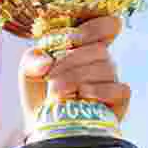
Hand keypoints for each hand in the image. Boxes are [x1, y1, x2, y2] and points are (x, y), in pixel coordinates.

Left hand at [18, 14, 131, 135]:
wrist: (42, 123)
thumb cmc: (40, 91)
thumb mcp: (29, 70)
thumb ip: (32, 60)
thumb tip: (46, 62)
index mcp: (84, 45)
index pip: (106, 25)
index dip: (96, 27)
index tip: (75, 38)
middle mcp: (101, 60)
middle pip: (99, 49)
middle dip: (71, 61)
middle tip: (51, 77)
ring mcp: (111, 79)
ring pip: (106, 68)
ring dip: (77, 78)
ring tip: (56, 92)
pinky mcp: (118, 100)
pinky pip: (119, 89)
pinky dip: (100, 91)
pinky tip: (82, 95)